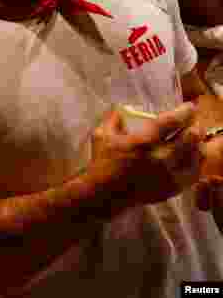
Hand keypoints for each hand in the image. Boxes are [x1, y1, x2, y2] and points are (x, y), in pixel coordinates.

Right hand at [87, 103, 201, 211]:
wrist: (105, 194)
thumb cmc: (103, 163)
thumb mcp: (102, 136)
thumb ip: (113, 119)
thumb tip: (121, 109)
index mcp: (143, 142)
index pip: (172, 122)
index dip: (184, 112)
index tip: (189, 106)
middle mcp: (160, 158)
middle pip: (190, 137)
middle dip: (195, 126)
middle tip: (193, 122)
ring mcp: (169, 175)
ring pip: (196, 155)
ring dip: (198, 143)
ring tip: (195, 138)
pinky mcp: (173, 188)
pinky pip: (195, 172)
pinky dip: (197, 162)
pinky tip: (193, 156)